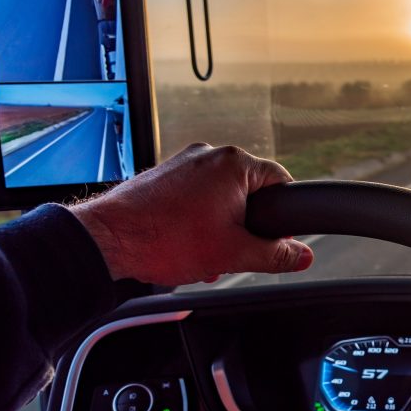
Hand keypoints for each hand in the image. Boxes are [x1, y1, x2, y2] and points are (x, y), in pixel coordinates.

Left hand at [70, 143, 313, 285]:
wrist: (108, 239)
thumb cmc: (166, 239)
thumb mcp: (234, 253)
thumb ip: (275, 255)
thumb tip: (302, 255)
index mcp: (235, 164)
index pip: (281, 181)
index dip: (284, 215)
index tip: (277, 238)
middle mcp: (210, 154)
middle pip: (249, 191)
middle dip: (246, 225)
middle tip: (234, 250)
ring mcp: (184, 162)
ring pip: (221, 195)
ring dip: (221, 225)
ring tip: (204, 252)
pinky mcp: (164, 175)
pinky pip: (196, 195)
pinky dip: (197, 219)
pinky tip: (185, 245)